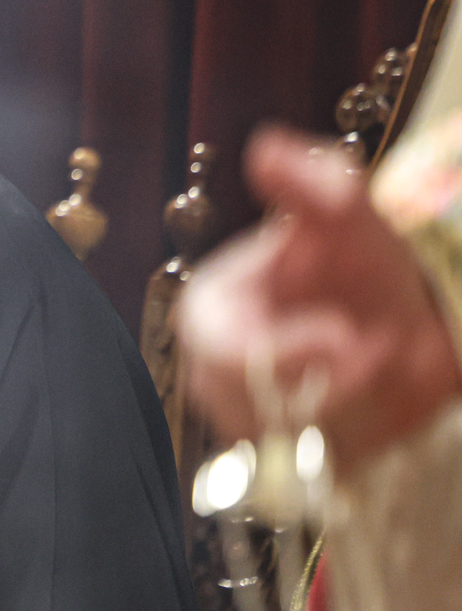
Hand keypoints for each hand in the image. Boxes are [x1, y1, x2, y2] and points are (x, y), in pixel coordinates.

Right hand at [179, 126, 461, 473]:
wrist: (400, 314)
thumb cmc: (354, 263)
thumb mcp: (340, 215)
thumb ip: (308, 184)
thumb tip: (265, 146)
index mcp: (210, 315)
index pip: (220, 354)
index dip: (284, 353)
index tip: (344, 334)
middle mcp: (219, 375)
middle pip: (261, 406)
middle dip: (335, 382)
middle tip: (382, 347)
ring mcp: (253, 419)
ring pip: (299, 439)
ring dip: (361, 404)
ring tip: (387, 359)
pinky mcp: (292, 455)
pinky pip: (325, 464)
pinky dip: (369, 433)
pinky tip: (383, 395)